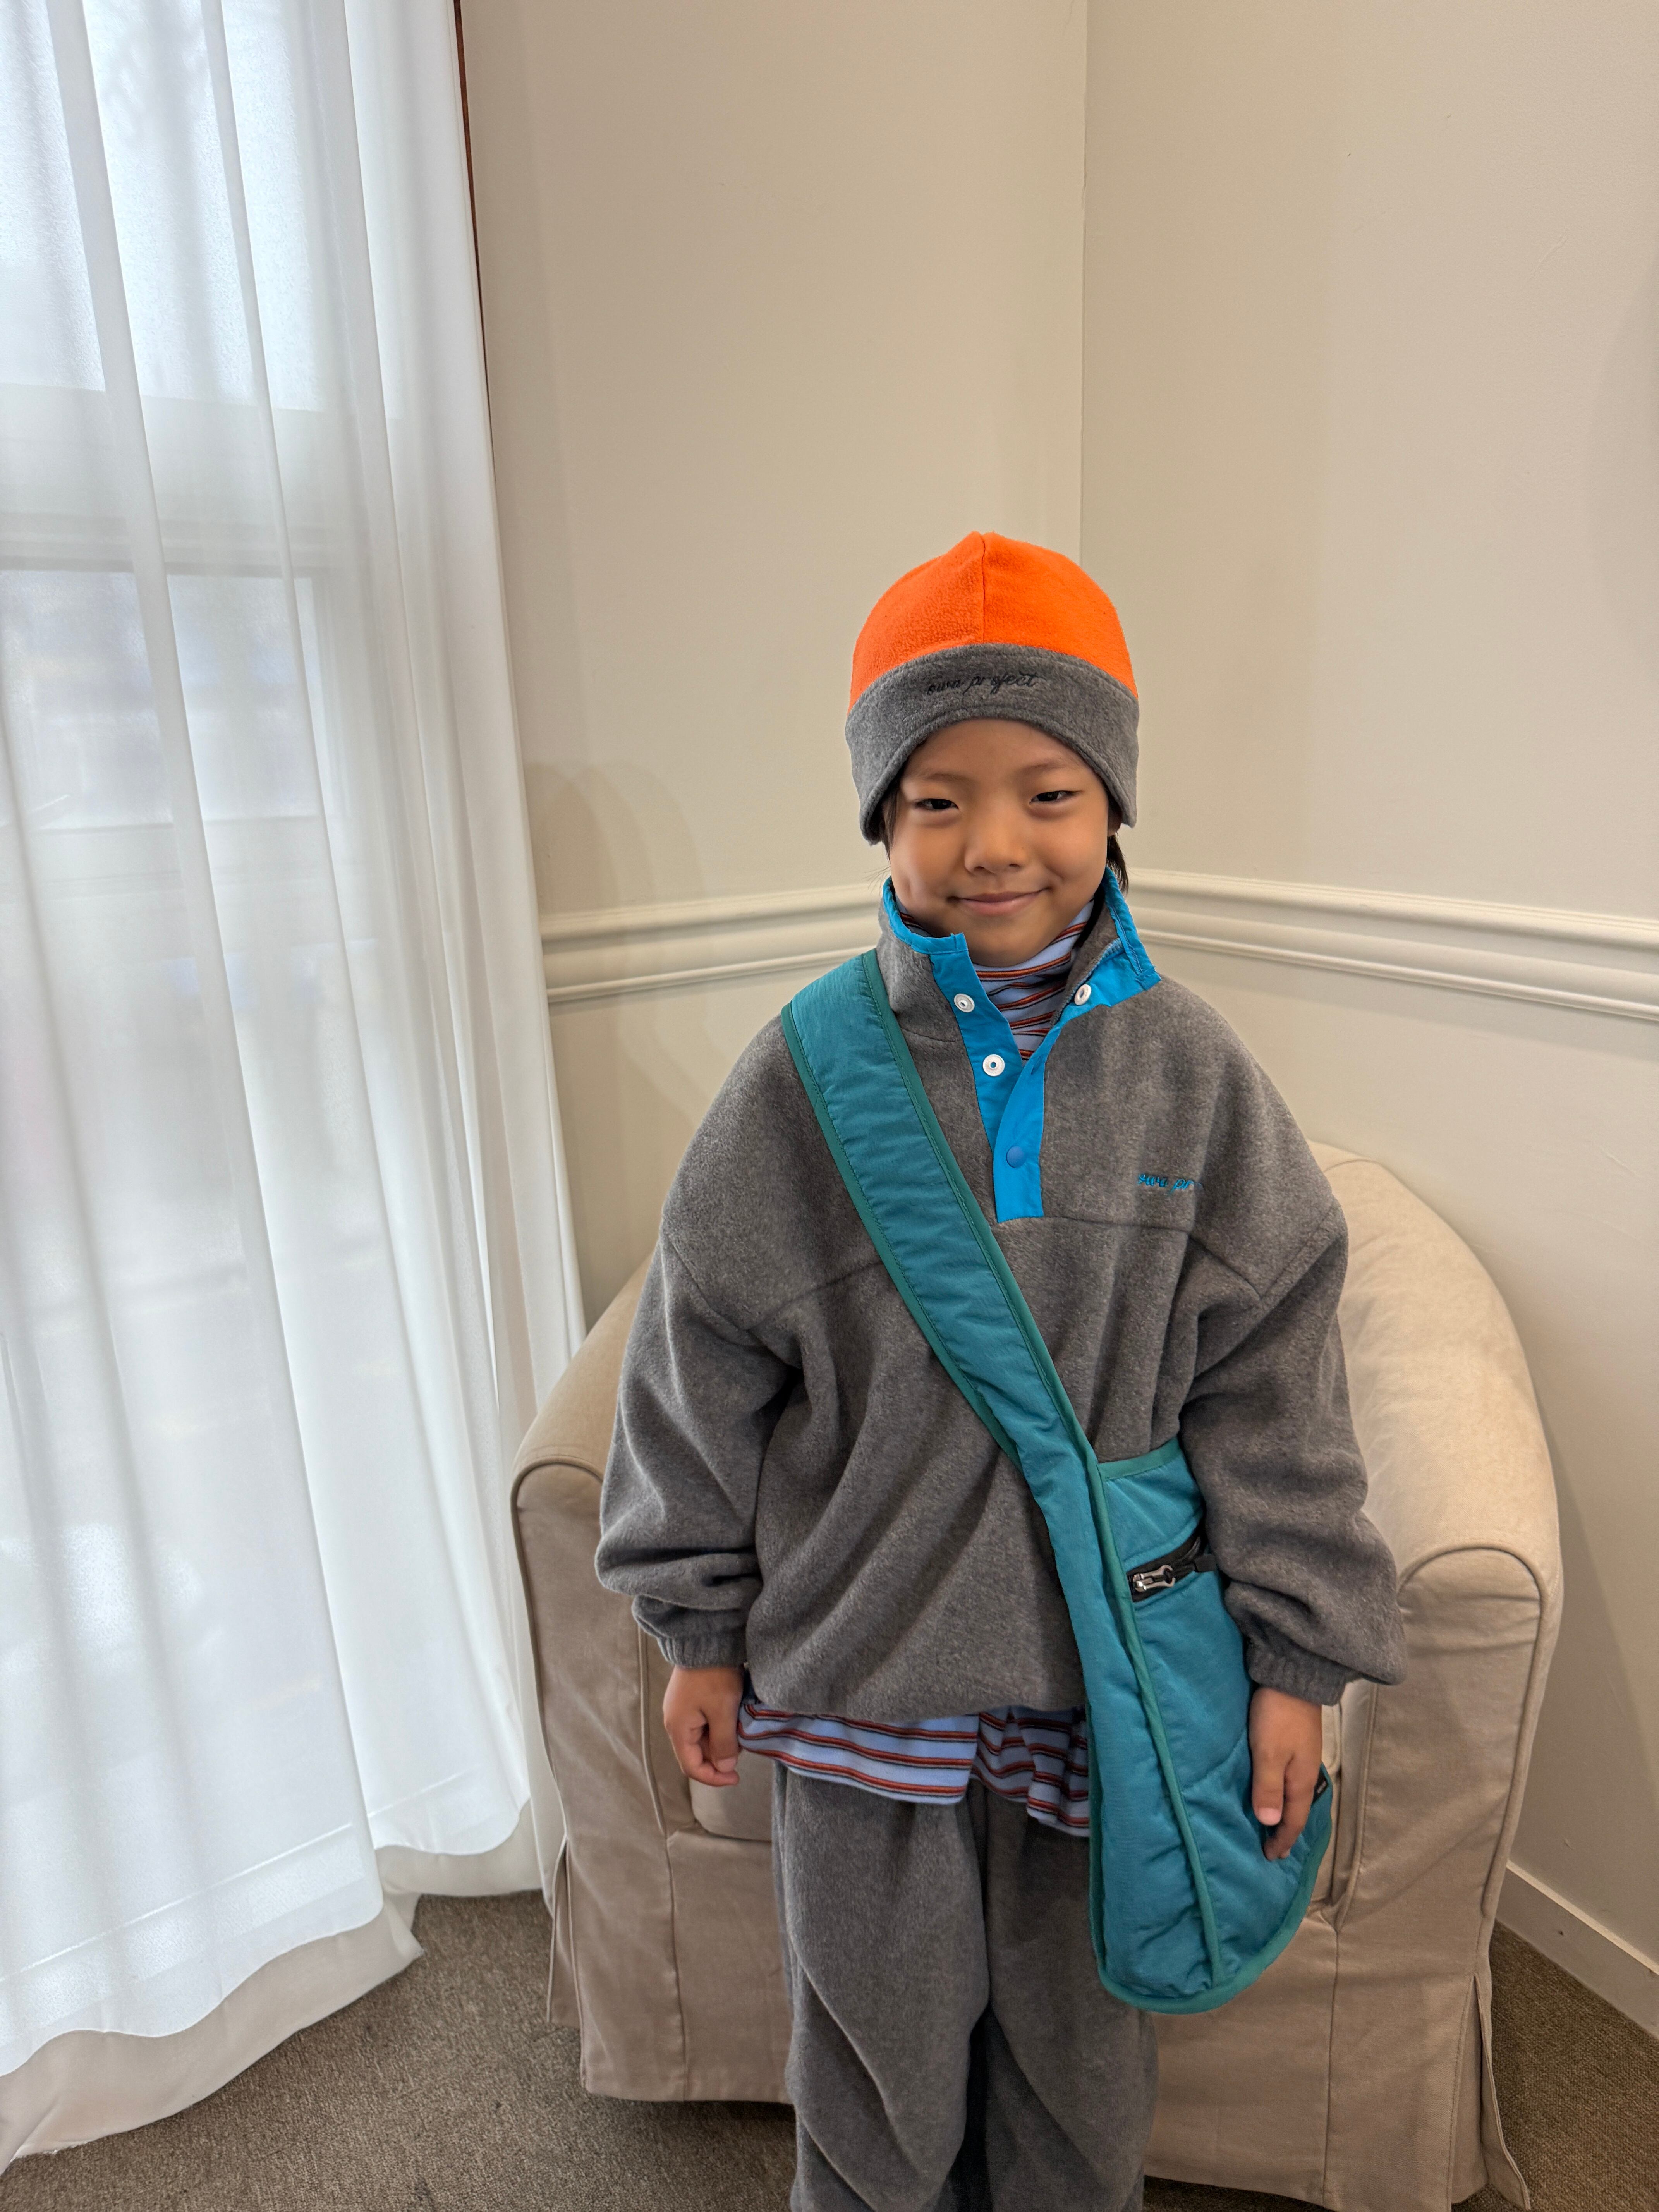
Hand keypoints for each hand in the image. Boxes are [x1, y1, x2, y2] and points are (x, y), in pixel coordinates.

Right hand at [663, 1664, 744, 1786]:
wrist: (707, 1639)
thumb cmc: (713, 1675)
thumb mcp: (722, 1711)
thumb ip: (723, 1743)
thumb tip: (725, 1768)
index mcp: (678, 1728)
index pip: (691, 1767)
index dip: (713, 1778)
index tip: (736, 1777)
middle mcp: (675, 1722)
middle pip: (696, 1753)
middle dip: (719, 1757)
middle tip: (742, 1747)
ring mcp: (681, 1710)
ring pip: (701, 1738)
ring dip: (721, 1740)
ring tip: (739, 1729)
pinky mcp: (690, 1699)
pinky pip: (703, 1723)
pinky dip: (718, 1727)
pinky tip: (732, 1717)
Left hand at [1248, 1685, 1323, 1860]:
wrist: (1294, 1676)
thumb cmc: (1277, 1716)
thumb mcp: (1268, 1753)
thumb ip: (1268, 1787)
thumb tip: (1269, 1824)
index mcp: (1301, 1780)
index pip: (1293, 1820)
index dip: (1282, 1840)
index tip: (1269, 1857)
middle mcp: (1307, 1772)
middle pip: (1297, 1809)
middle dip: (1286, 1830)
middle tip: (1273, 1847)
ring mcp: (1304, 1756)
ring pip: (1295, 1793)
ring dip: (1285, 1811)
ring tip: (1274, 1823)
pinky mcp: (1297, 1742)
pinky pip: (1291, 1778)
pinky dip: (1284, 1792)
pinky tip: (1276, 1789)